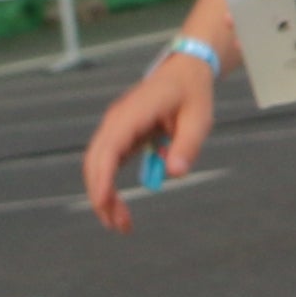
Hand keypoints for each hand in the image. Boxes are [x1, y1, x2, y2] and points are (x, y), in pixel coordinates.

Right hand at [82, 45, 217, 230]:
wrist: (186, 70)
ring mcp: (115, 127)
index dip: (102, 177)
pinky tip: (120, 206)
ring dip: (103, 195)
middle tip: (118, 226)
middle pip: (96, 161)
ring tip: (121, 223)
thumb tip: (174, 173)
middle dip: (101, 196)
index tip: (104, 203)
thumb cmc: (192, 93)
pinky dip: (109, 185)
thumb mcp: (199, 118)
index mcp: (134, 112)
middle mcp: (117, 120)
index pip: (109, 148)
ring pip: (97, 165)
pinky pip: (108, 163)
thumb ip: (187, 146)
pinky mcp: (120, 135)